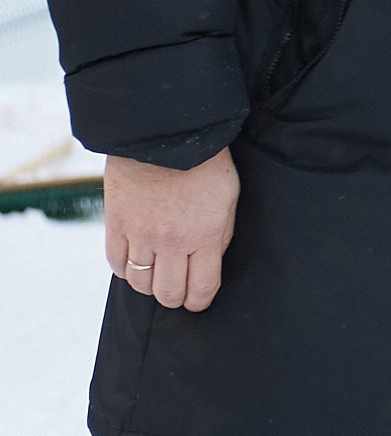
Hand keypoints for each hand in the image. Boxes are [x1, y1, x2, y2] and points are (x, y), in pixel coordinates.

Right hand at [104, 148, 238, 311]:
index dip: (200, 302)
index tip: (198, 302)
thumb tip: (210, 262)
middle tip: (178, 289)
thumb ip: (220, 234)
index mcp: (205, 235)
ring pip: (141, 284)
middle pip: (168, 294)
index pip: (201, 288)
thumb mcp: (229, 198)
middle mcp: (172, 241)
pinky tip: (135, 262)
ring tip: (157, 275)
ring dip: (150, 285)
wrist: (166, 133)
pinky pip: (116, 264)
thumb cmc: (206, 163)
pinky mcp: (116, 223)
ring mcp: (141, 234)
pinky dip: (125, 270)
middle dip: (176, 297)